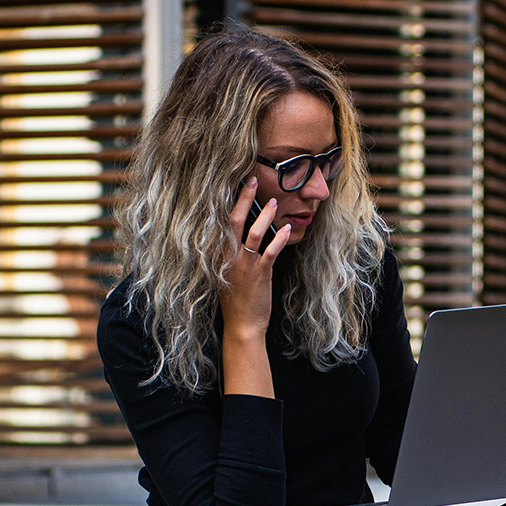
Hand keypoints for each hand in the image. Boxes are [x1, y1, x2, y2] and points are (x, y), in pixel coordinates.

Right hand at [221, 176, 292, 342]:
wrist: (242, 325)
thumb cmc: (235, 299)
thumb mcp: (224, 273)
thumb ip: (227, 253)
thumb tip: (235, 232)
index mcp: (217, 255)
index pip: (219, 222)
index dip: (226, 201)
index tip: (232, 183)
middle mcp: (228, 257)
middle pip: (233, 220)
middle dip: (244, 198)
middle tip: (252, 180)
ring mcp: (244, 265)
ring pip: (253, 233)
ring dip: (265, 215)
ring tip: (274, 202)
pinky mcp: (260, 274)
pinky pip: (270, 252)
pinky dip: (279, 239)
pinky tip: (287, 229)